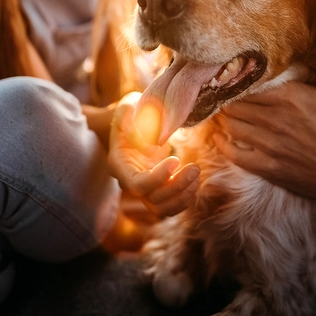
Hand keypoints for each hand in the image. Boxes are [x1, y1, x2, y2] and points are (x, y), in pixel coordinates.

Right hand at [108, 92, 199, 216]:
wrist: (135, 120)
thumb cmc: (133, 110)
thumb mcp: (130, 106)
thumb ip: (135, 120)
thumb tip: (150, 146)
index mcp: (119, 164)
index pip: (137, 184)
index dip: (158, 177)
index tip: (176, 159)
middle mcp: (129, 181)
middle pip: (152, 200)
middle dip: (176, 187)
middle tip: (195, 167)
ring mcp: (143, 189)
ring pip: (162, 209)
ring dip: (183, 196)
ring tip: (196, 174)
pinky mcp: (156, 190)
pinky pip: (170, 206)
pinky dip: (185, 198)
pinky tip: (195, 180)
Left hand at [213, 69, 315, 208]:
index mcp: (292, 97)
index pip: (250, 85)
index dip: (237, 81)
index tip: (231, 78)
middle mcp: (277, 119)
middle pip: (236, 105)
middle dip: (226, 99)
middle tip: (220, 95)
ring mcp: (271, 145)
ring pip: (232, 127)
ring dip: (223, 119)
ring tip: (220, 113)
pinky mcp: (270, 168)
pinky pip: (235, 154)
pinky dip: (223, 144)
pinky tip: (220, 138)